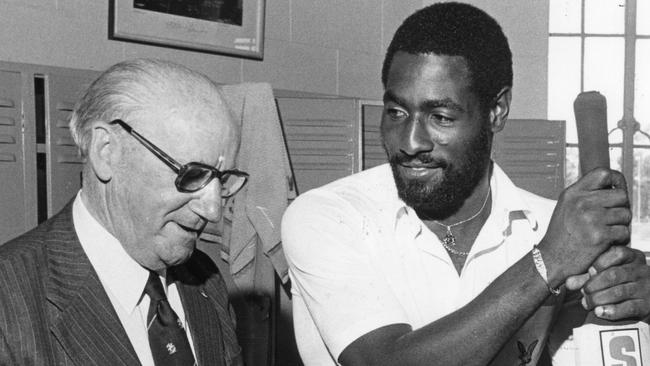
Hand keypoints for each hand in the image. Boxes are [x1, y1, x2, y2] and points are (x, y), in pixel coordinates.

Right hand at [537, 168, 630, 283]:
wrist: (551, 260)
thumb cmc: (560, 236)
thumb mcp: (566, 207)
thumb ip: (585, 195)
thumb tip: (611, 187)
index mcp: (573, 193)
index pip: (603, 173)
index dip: (617, 180)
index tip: (618, 189)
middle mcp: (581, 203)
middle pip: (621, 196)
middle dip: (621, 208)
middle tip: (612, 218)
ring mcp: (590, 219)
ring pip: (625, 214)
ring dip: (621, 225)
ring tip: (606, 231)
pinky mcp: (599, 236)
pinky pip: (624, 232)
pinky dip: (619, 239)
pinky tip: (606, 242)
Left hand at [566, 246, 649, 319]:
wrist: (642, 297)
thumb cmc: (617, 281)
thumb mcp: (604, 273)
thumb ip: (586, 276)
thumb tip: (568, 283)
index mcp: (631, 256)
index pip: (617, 253)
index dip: (599, 263)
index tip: (588, 272)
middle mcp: (641, 270)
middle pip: (614, 275)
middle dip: (594, 284)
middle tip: (584, 292)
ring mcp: (645, 288)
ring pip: (619, 292)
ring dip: (598, 299)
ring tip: (587, 303)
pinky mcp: (647, 305)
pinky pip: (629, 308)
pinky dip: (612, 311)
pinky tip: (599, 312)